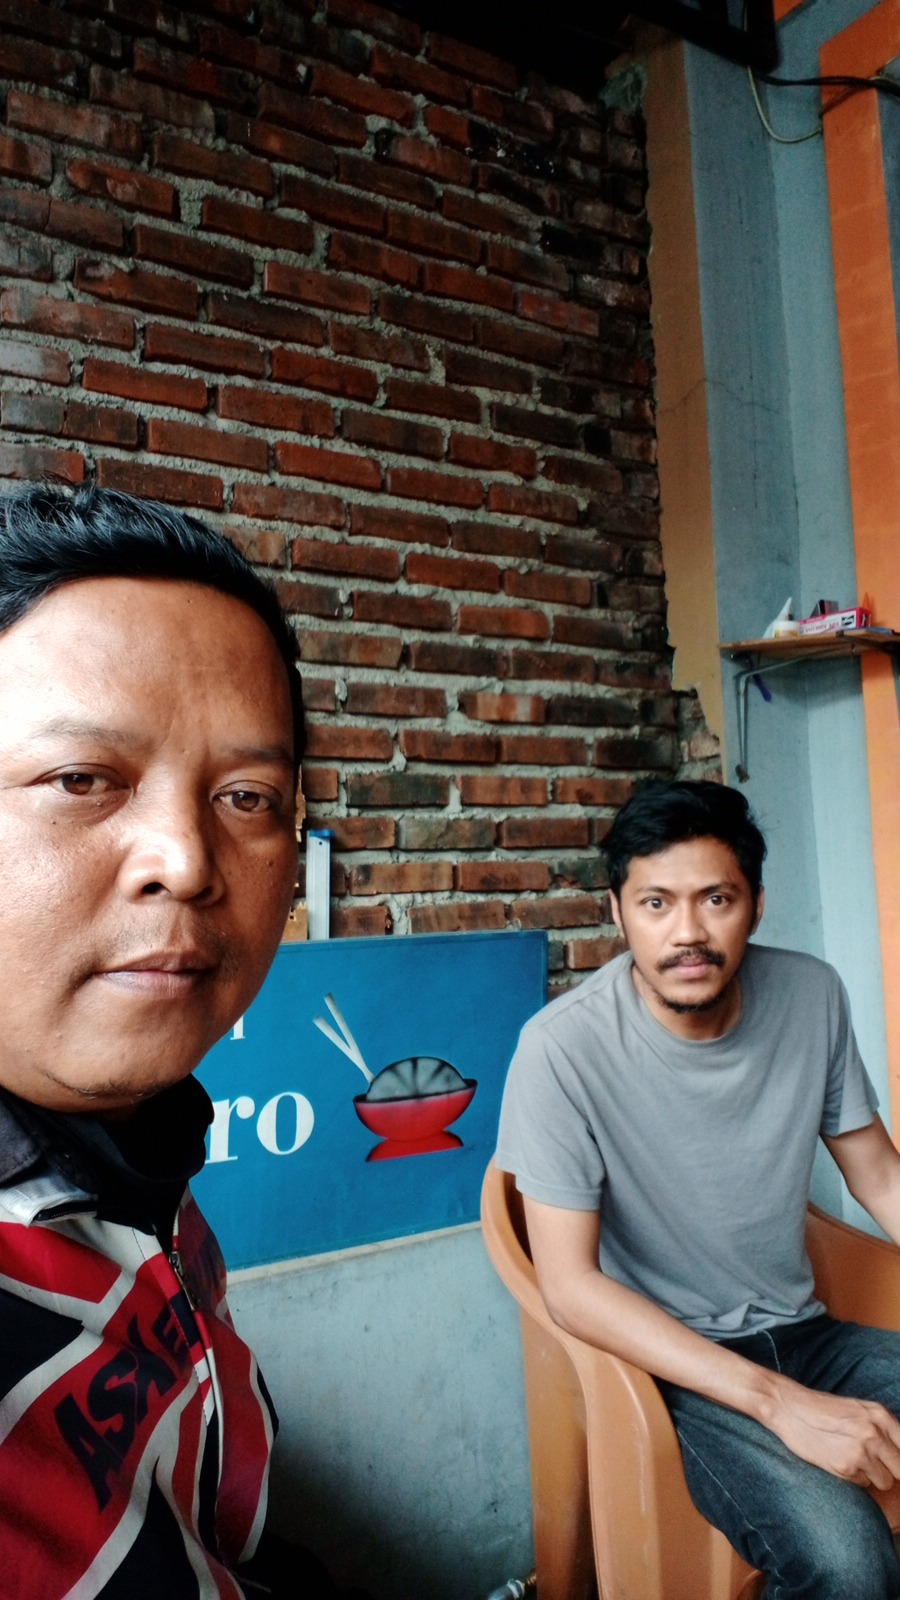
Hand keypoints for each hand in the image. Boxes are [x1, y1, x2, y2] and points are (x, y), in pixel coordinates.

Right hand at [767, 1378, 899, 1488]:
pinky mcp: (846, 1467)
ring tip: (853, 1460)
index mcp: (881, 1415)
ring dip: (872, 1476)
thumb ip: (883, 1428)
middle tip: (873, 1464)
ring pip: (885, 1481)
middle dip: (890, 1470)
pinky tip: (839, 1461)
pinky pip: (864, 1484)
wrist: (789, 1408)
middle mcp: (874, 1432)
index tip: (893, 1465)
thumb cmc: (824, 1410)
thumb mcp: (859, 1409)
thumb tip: (899, 1453)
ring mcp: (861, 1450)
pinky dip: (855, 1478)